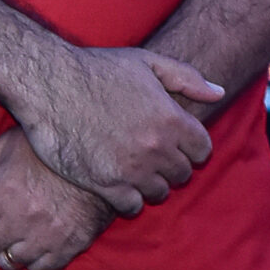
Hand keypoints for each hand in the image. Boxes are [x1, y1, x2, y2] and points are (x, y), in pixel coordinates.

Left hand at [0, 127, 114, 269]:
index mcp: (4, 190)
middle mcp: (23, 217)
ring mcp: (48, 236)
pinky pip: (38, 268)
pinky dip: (35, 257)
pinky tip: (39, 238)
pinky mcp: (70, 247)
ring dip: (7, 248)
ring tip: (17, 229)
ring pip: (7, 262)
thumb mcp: (6, 147)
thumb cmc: (50, 148)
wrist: (107, 153)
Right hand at [4, 45, 220, 216]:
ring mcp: (131, 169)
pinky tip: (122, 186)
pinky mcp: (104, 185)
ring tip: (140, 172)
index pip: (203, 150)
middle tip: (157, 157)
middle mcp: (157, 148)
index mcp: (172, 119)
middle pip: (182, 173)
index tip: (179, 144)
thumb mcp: (148, 63)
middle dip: (174, 165)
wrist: (51, 85)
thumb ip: (187, 78)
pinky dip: (131, 200)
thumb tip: (218, 92)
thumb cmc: (99, 69)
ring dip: (153, 184)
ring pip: (159, 193)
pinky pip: (132, 207)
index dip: (193, 147)